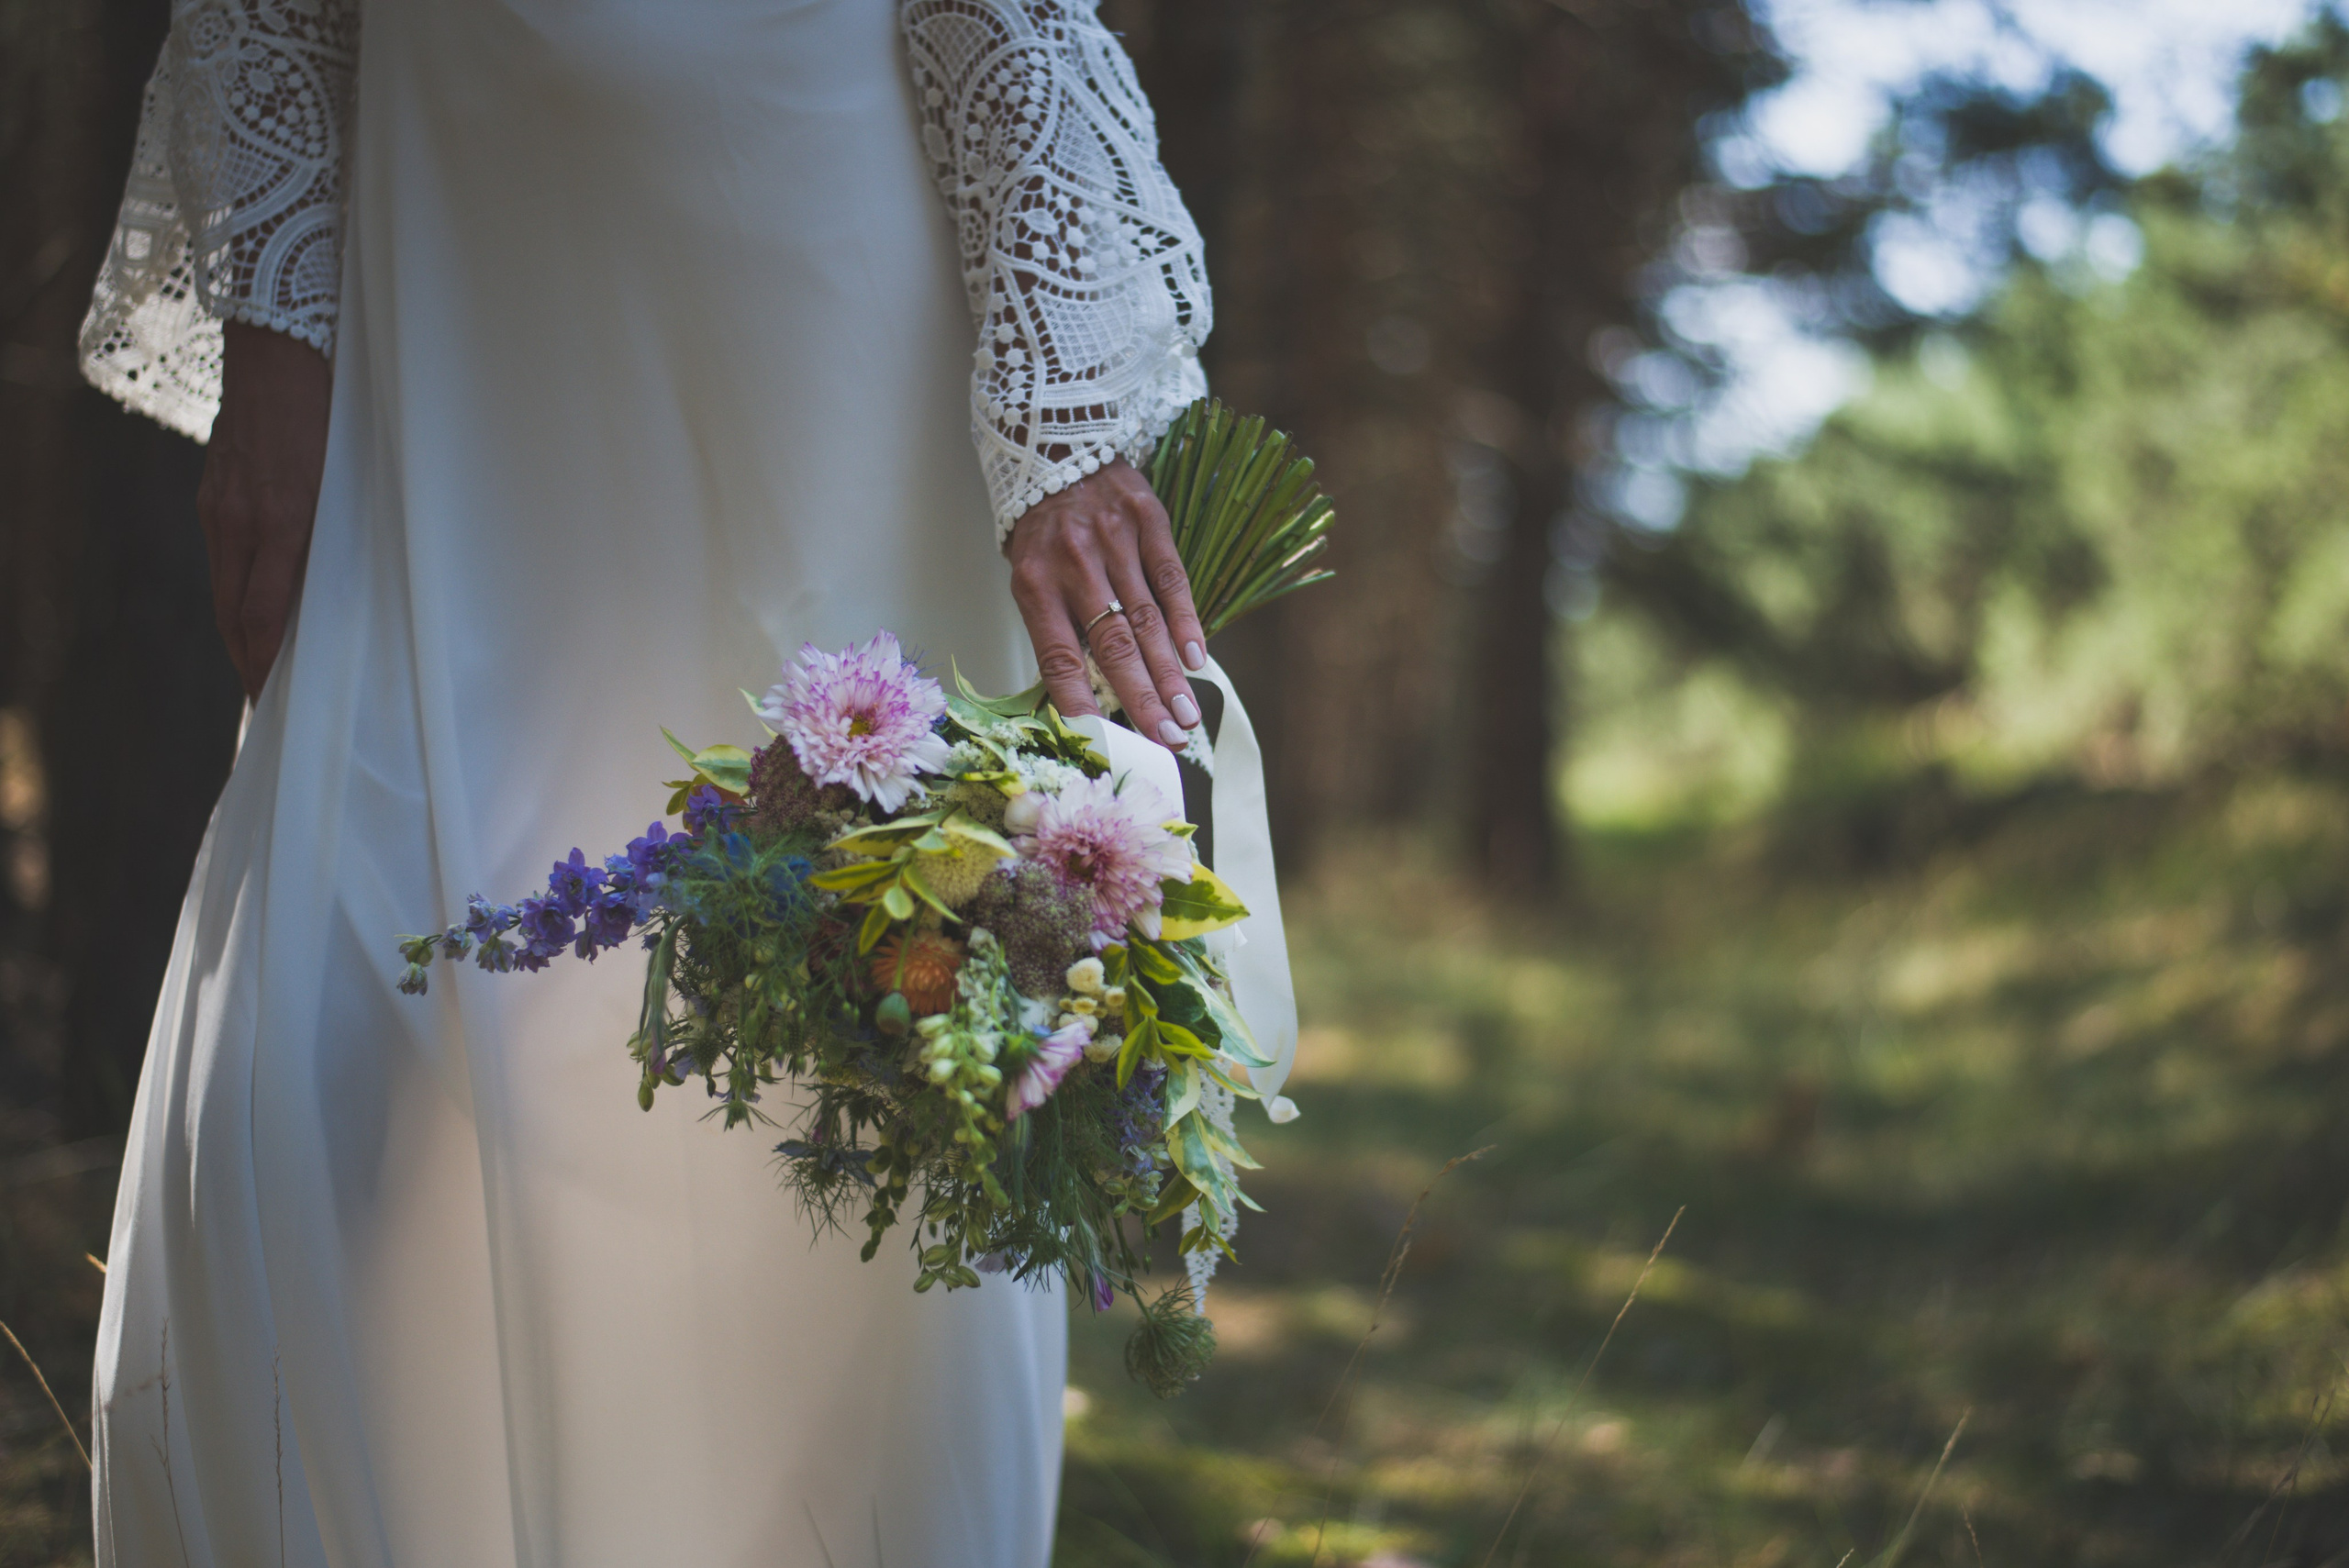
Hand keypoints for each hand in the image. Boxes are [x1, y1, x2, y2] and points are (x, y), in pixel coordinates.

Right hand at [198, 320, 332, 700]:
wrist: (280, 347)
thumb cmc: (337, 411)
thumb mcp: (355, 476)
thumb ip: (348, 532)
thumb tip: (352, 590)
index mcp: (283, 519)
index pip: (264, 615)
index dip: (267, 663)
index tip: (274, 697)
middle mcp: (241, 519)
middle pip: (234, 614)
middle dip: (248, 662)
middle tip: (266, 703)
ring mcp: (220, 506)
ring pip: (225, 590)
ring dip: (240, 634)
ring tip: (260, 670)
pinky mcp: (212, 494)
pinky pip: (222, 559)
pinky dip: (236, 593)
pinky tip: (253, 611)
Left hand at [1005, 459, 1207, 749]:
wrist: (1057, 451)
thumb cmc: (1042, 531)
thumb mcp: (1029, 576)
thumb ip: (1056, 626)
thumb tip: (1086, 692)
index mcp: (1035, 584)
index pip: (1058, 655)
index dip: (1080, 699)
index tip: (1102, 738)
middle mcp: (1075, 564)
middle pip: (1113, 644)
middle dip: (1143, 697)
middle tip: (1167, 738)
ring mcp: (1114, 541)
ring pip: (1147, 620)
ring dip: (1170, 674)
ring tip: (1186, 714)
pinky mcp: (1147, 521)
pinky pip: (1171, 579)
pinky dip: (1186, 621)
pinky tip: (1197, 658)